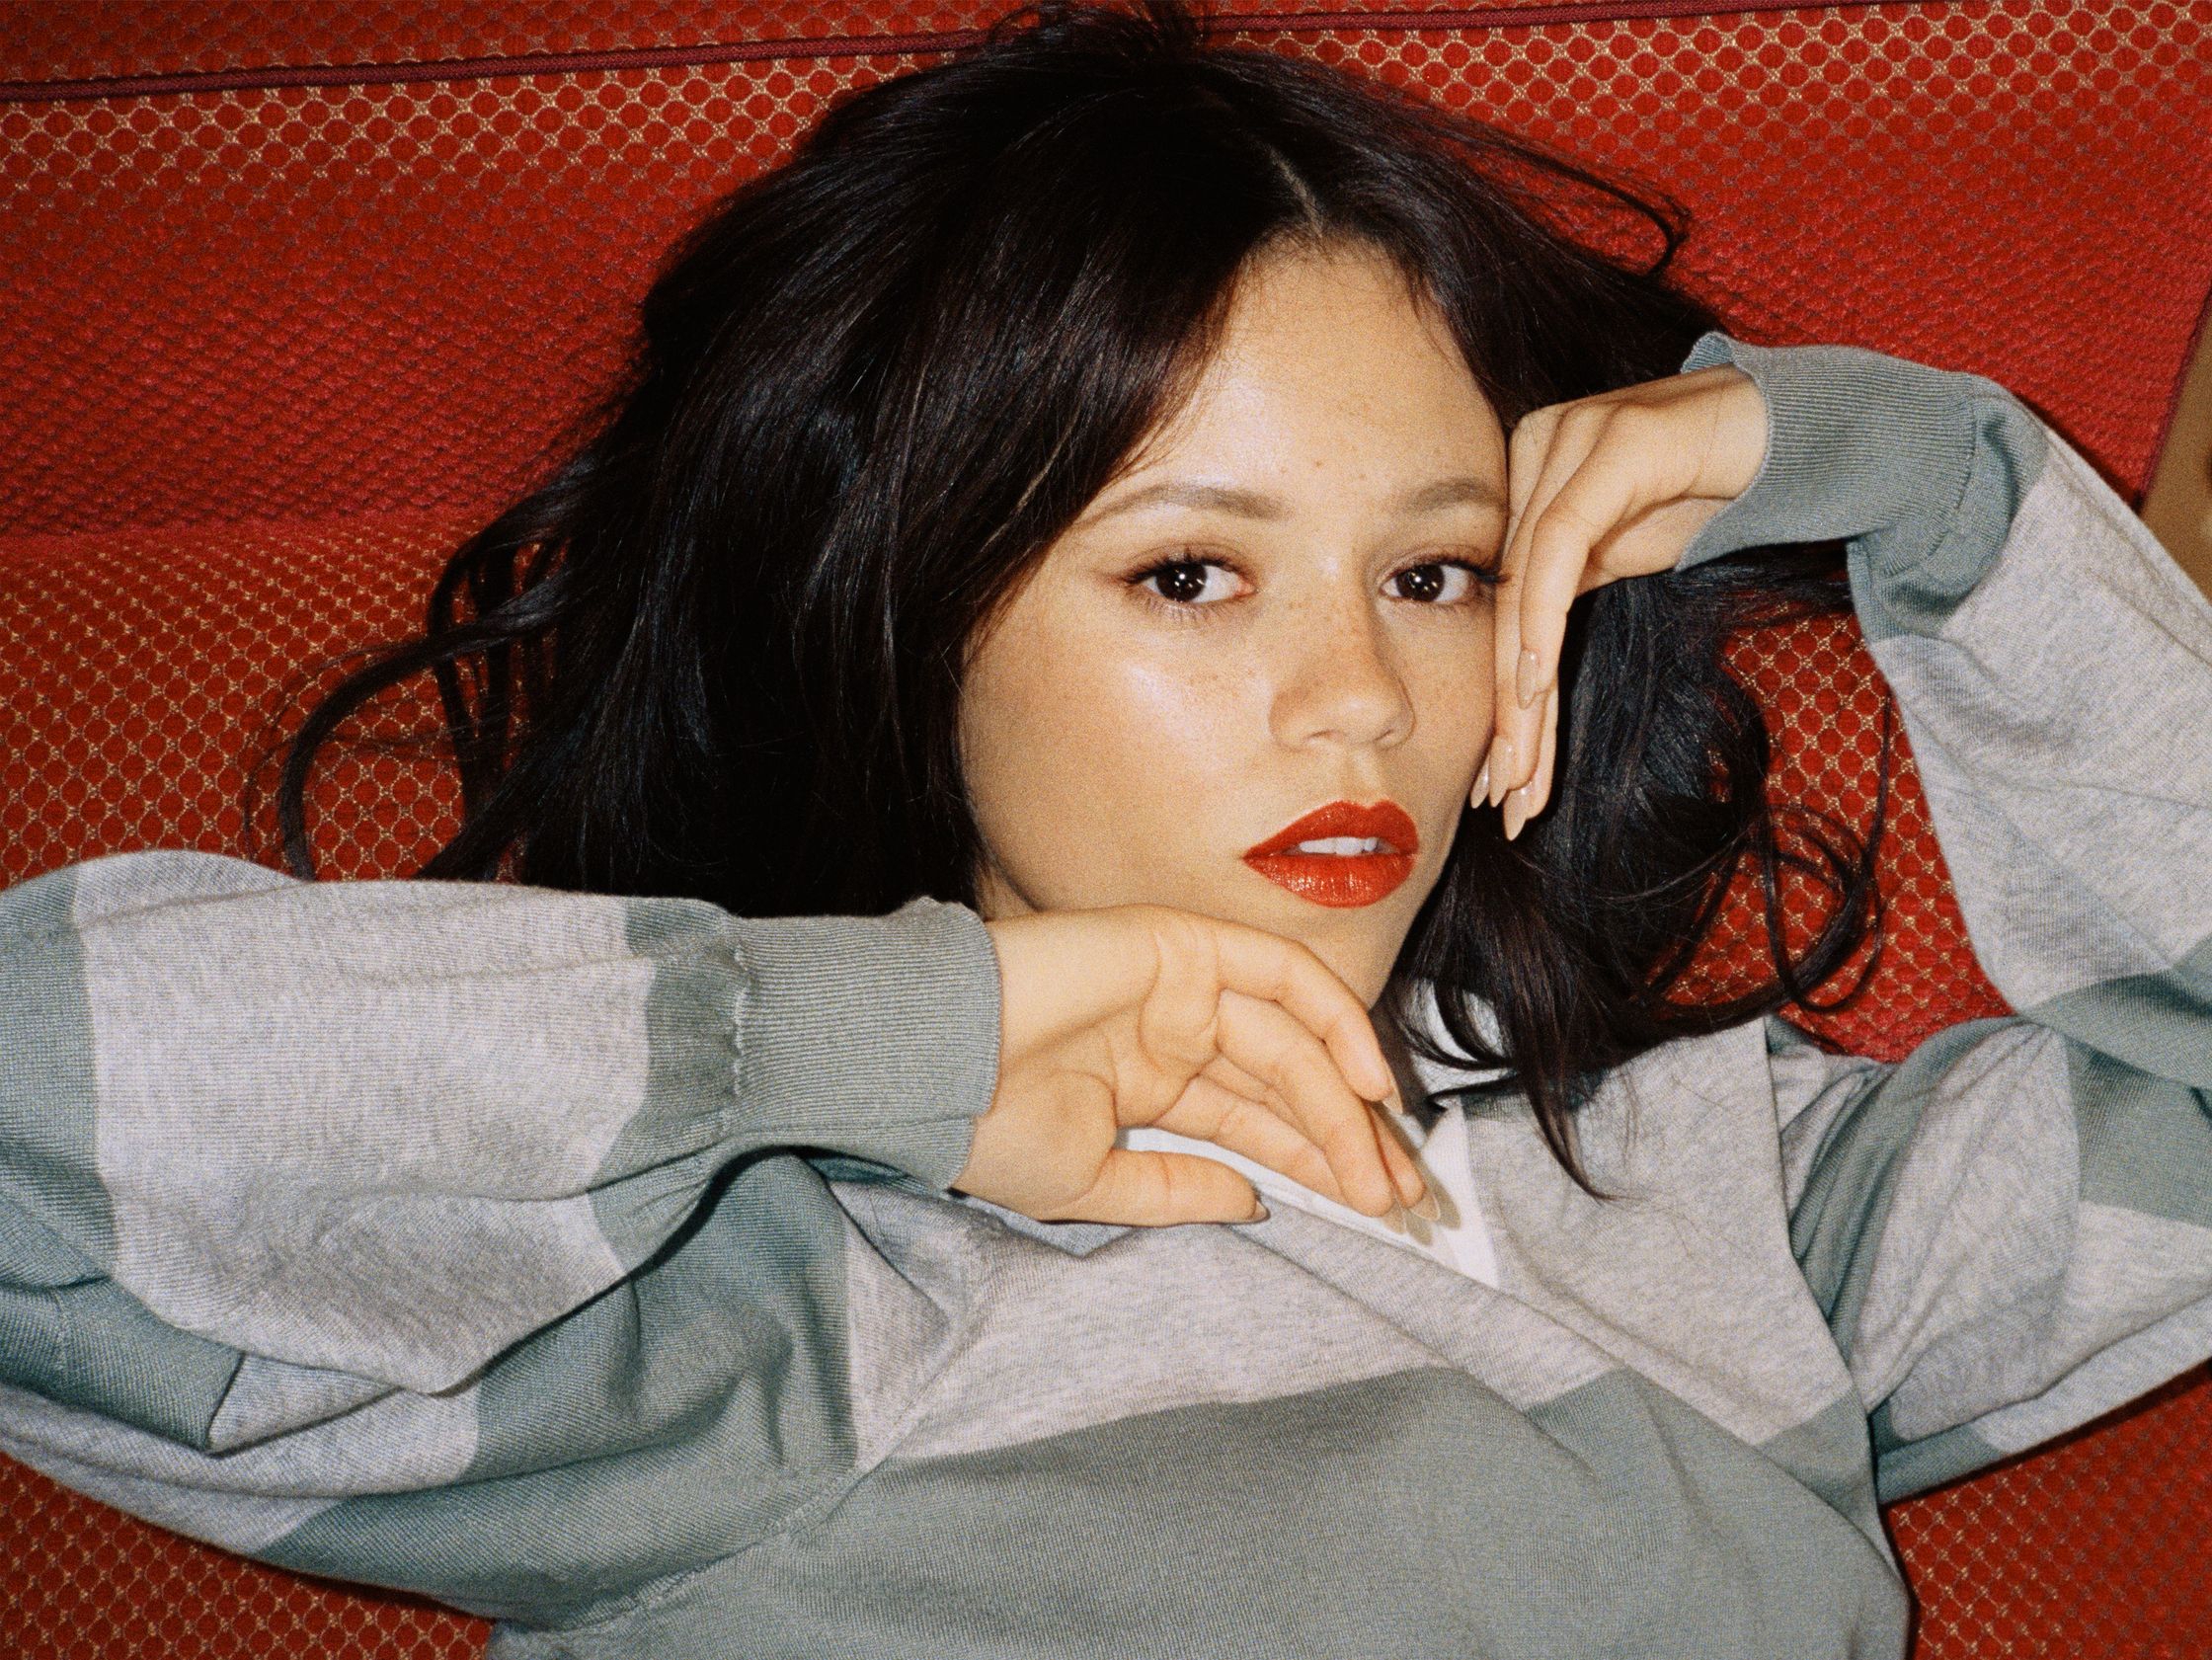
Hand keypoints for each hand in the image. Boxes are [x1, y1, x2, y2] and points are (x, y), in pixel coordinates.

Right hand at [955, 905, 1428, 1227]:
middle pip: (1290, 1082)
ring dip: (1346, 1103)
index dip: (1321, 1162)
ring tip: (1382, 1169)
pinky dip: (1333, 1020)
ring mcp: (1181, 983)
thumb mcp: (1093, 1185)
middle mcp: (1176, 1029)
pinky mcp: (1181, 943)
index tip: (1375, 1210)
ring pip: (1293, 1040)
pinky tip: (1367, 1083)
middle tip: (1401, 1200)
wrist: (931, 1068)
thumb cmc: (986, 1128)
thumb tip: (1256, 1199)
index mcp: (1152, 1081)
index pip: (1259, 1122)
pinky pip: (1278, 977)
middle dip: (1350, 1140)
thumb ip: (1179, 1190)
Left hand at [1483, 364, 1768, 837]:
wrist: (1797, 431)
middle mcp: (1533, 452)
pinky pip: (1559, 548)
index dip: (1500, 698)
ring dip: (1520, 692)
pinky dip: (1543, 623)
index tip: (1499, 778)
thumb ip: (1570, 588)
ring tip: (1517, 770)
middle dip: (1505, 714)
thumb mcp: (1628, 551)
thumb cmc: (1709, 490)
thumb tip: (1523, 671)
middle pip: (1505, 608)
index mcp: (1527, 478)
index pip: (1503, 608)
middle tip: (1500, 796)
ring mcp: (1566, 441)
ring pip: (1522, 590)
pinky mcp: (1611, 444)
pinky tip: (1533, 688)